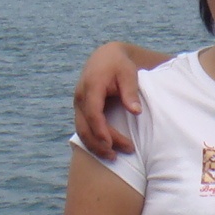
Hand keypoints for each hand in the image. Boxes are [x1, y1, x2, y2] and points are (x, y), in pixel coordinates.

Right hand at [73, 42, 142, 157]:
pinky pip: (83, 128)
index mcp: (91, 86)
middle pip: (85, 126)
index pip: (93, 113)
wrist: (105, 57)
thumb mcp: (128, 74)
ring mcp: (78, 104)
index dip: (100, 131)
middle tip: (118, 155)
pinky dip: (92, 140)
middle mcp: (81, 97)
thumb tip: (135, 112)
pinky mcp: (81, 109)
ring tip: (113, 157)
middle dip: (99, 144)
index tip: (110, 145)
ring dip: (95, 146)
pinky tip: (106, 149)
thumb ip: (130, 92)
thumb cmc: (119, 65)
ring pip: (82, 130)